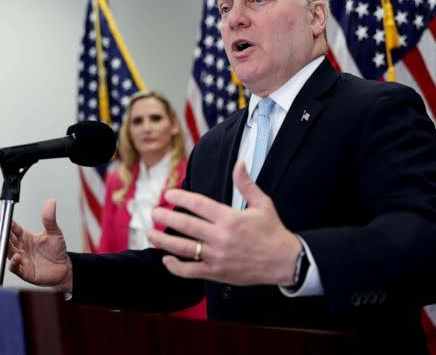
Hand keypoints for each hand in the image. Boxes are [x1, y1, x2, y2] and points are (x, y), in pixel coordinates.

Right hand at [7, 199, 72, 291]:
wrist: (64, 268)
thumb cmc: (57, 251)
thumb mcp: (55, 232)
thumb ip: (49, 219)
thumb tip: (50, 202)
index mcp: (26, 238)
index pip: (14, 229)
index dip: (8, 222)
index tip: (1, 215)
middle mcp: (21, 248)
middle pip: (9, 240)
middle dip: (4, 234)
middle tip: (2, 228)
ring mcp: (21, 259)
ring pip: (9, 253)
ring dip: (6, 248)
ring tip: (6, 242)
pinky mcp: (24, 271)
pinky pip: (15, 267)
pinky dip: (13, 263)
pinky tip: (16, 257)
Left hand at [147, 161, 301, 285]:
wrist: (284, 261)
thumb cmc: (272, 231)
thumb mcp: (262, 203)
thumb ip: (246, 184)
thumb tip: (239, 162)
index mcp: (230, 218)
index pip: (198, 204)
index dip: (180, 197)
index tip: (168, 194)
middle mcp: (221, 237)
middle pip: (185, 225)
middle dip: (166, 218)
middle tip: (154, 213)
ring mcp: (217, 256)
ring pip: (183, 248)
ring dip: (164, 241)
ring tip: (151, 234)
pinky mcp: (217, 272)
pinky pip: (190, 271)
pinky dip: (175, 267)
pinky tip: (166, 260)